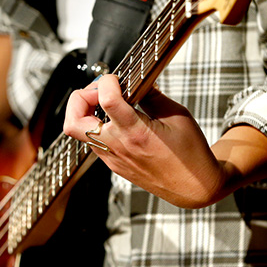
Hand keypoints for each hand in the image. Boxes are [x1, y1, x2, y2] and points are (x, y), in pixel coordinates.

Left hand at [63, 74, 226, 207]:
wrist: (194, 188)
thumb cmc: (190, 154)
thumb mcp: (177, 116)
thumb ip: (152, 96)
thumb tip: (137, 80)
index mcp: (136, 133)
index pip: (106, 101)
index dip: (106, 82)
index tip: (115, 78)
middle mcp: (118, 147)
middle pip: (73, 122)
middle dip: (79, 98)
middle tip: (98, 91)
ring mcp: (112, 158)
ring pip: (78, 132)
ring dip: (85, 111)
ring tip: (105, 102)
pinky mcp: (113, 164)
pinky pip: (92, 141)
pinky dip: (95, 124)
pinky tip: (113, 118)